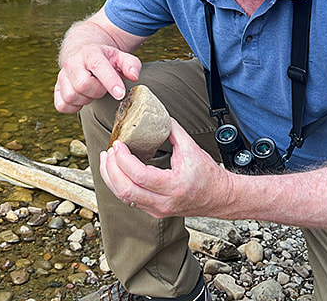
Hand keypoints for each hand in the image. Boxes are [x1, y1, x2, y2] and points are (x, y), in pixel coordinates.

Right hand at [54, 44, 140, 112]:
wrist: (85, 55)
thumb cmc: (106, 60)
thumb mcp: (121, 57)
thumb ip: (131, 64)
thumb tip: (134, 76)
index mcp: (90, 52)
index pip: (97, 65)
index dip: (110, 81)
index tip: (120, 94)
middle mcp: (72, 62)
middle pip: (83, 84)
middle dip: (98, 91)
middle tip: (103, 87)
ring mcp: (62, 75)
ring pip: (71, 96)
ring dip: (86, 99)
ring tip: (93, 91)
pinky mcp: (57, 88)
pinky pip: (62, 105)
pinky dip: (74, 107)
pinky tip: (82, 98)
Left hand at [100, 119, 234, 218]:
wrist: (219, 197)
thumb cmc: (208, 175)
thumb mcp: (192, 148)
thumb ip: (173, 130)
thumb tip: (157, 115)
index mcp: (174, 185)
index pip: (140, 176)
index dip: (124, 159)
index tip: (118, 144)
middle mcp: (164, 202)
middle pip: (126, 191)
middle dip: (111, 170)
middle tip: (109, 151)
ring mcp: (158, 210)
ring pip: (124, 198)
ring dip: (111, 178)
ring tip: (107, 160)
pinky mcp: (154, 211)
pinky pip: (130, 200)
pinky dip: (119, 184)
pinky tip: (116, 171)